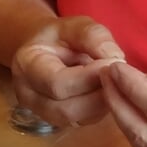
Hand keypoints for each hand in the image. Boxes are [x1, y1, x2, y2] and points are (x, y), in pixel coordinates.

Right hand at [8, 16, 124, 128]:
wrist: (45, 49)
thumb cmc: (60, 36)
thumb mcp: (74, 25)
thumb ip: (93, 36)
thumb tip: (115, 58)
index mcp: (27, 65)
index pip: (56, 83)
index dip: (89, 76)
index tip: (113, 62)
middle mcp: (28, 95)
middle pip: (67, 109)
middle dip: (99, 93)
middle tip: (119, 75)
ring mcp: (42, 112)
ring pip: (78, 119)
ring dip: (103, 103)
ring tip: (115, 81)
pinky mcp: (60, 122)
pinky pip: (85, 122)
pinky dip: (102, 108)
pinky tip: (109, 90)